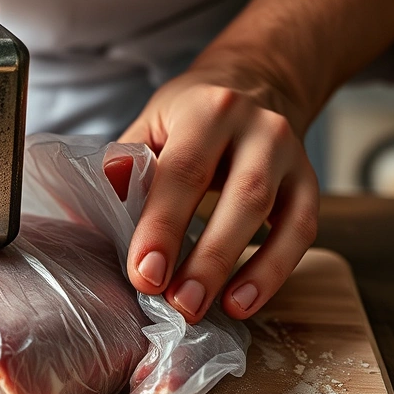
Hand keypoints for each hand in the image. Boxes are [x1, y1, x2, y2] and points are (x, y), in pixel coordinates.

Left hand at [117, 64, 319, 322]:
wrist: (251, 84)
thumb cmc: (187, 116)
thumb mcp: (150, 125)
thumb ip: (124, 167)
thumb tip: (85, 215)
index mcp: (208, 109)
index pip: (183, 171)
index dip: (163, 226)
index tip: (145, 274)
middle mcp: (258, 127)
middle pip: (239, 197)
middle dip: (206, 257)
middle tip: (178, 303)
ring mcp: (290, 154)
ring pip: (271, 216)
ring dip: (240, 270)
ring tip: (204, 308)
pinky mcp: (309, 182)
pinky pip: (300, 231)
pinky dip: (273, 271)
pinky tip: (242, 302)